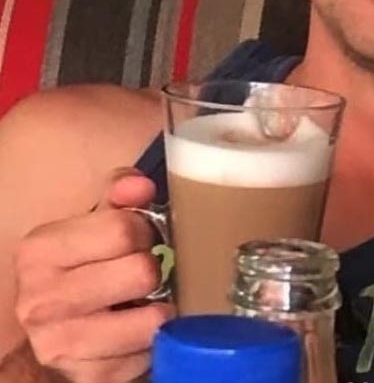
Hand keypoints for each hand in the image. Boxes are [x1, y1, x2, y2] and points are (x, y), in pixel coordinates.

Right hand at [14, 168, 173, 381]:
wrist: (46, 326)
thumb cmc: (77, 266)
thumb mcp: (90, 221)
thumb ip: (118, 194)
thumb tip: (141, 185)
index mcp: (41, 252)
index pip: (123, 229)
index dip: (143, 230)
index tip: (139, 238)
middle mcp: (42, 300)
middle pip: (142, 273)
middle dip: (151, 268)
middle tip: (142, 271)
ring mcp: (61, 344)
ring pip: (152, 321)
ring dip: (157, 308)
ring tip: (143, 301)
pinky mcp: (86, 378)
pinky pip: (147, 355)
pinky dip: (150, 342)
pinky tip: (135, 330)